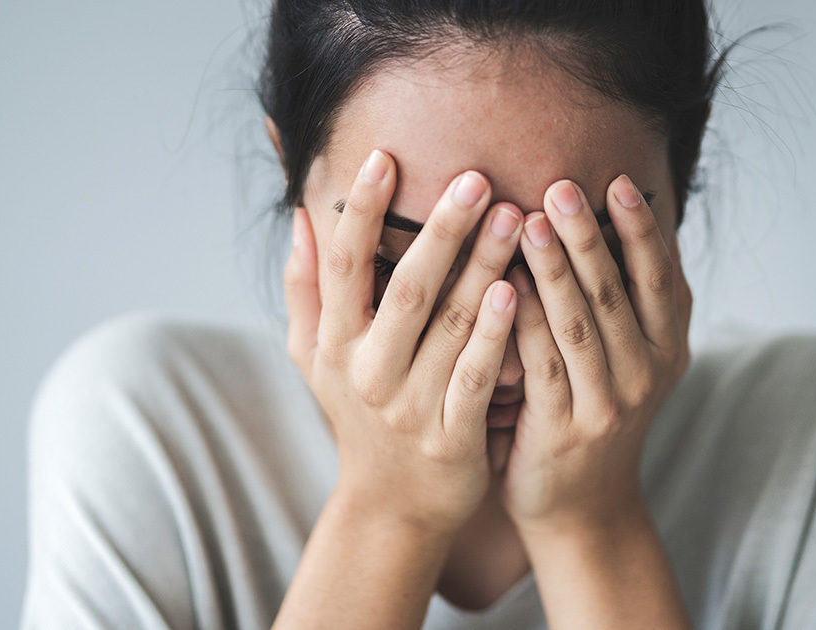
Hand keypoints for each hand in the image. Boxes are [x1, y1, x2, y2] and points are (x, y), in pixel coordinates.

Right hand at [283, 149, 525, 535]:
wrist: (391, 506)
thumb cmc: (357, 417)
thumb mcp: (314, 358)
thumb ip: (305, 288)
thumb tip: (300, 217)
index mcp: (334, 345)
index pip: (343, 266)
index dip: (360, 211)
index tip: (384, 157)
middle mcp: (367, 372)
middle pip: (406, 290)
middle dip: (441, 230)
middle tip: (476, 178)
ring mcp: (410, 406)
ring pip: (449, 328)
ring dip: (482, 269)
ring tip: (515, 218)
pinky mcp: (451, 436)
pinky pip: (476, 378)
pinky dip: (494, 336)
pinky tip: (514, 293)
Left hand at [499, 175, 692, 534]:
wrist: (583, 508)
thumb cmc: (594, 415)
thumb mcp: (628, 362)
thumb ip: (624, 304)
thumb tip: (606, 222)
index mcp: (668, 348)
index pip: (660, 277)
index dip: (641, 229)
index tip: (618, 180)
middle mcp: (647, 374)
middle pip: (616, 292)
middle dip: (589, 235)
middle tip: (561, 187)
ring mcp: (608, 405)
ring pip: (579, 324)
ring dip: (554, 269)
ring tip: (528, 220)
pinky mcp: (565, 429)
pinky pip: (542, 365)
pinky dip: (523, 322)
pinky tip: (502, 285)